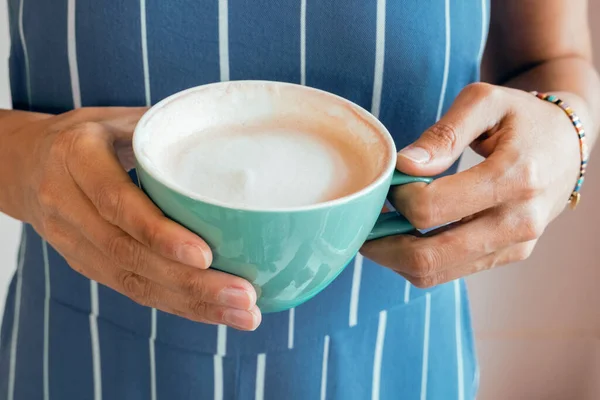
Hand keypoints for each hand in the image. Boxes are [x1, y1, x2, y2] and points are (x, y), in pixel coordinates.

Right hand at [17, 107, 260, 329]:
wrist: (24, 165)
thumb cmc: (86, 136)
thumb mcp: (119, 119)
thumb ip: (163, 132)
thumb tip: (227, 136)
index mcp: (77, 158)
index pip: (116, 203)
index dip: (159, 233)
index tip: (205, 255)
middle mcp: (67, 204)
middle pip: (129, 254)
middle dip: (191, 282)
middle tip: (244, 296)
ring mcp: (71, 241)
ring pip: (132, 282)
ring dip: (191, 304)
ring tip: (241, 314)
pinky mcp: (84, 264)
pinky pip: (131, 289)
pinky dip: (175, 305)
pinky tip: (212, 312)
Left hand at [361, 83, 582, 287]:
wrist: (567, 145)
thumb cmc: (522, 117)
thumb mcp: (485, 102)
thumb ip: (445, 133)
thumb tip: (406, 165)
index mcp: (516, 176)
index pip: (433, 208)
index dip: (397, 198)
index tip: (389, 181)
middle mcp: (519, 221)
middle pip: (429, 256)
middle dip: (382, 244)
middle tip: (364, 220)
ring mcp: (515, 246)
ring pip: (435, 273)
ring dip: (394, 257)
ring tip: (377, 229)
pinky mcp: (508, 256)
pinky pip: (449, 272)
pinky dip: (416, 261)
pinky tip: (403, 235)